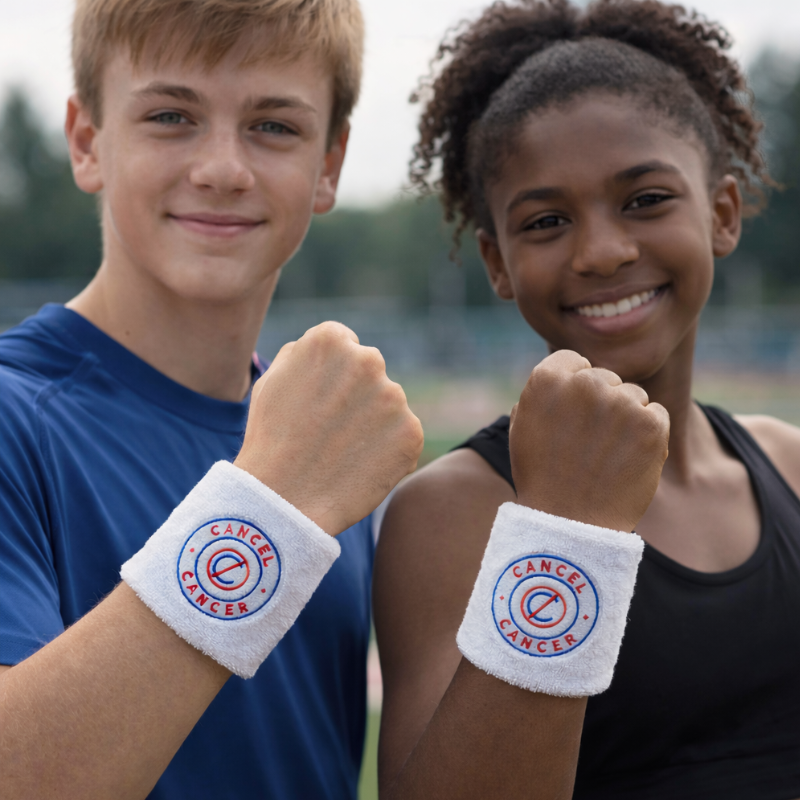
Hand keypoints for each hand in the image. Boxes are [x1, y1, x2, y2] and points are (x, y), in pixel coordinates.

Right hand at [235, 322, 423, 534]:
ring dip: (372, 423)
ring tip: (340, 452)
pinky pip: (402, 436)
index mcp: (331, 340)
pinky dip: (387, 451)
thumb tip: (338, 347)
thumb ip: (305, 353)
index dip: (329, 378)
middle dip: (355, 395)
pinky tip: (359, 467)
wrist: (283, 500)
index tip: (316, 403)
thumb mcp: (273, 380)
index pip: (345, 346)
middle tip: (328, 431)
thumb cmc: (271, 439)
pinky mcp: (411, 433)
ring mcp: (394, 398)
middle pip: (369, 372)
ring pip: (388, 405)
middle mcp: (368, 360)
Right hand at [509, 350, 668, 531]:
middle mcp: (585, 383)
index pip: (573, 361)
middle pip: (604, 378)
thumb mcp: (524, 426)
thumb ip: (544, 392)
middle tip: (588, 443)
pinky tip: (628, 458)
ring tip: (606, 455)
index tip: (571, 417)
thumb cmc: (542, 476)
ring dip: (625, 419)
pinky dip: (649, 434)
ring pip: (633, 396)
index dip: (573, 389)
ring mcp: (621, 402)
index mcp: (547, 380)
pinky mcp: (652, 423)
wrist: (570, 523)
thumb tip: (569, 373)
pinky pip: (657, 413)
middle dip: (601, 404)